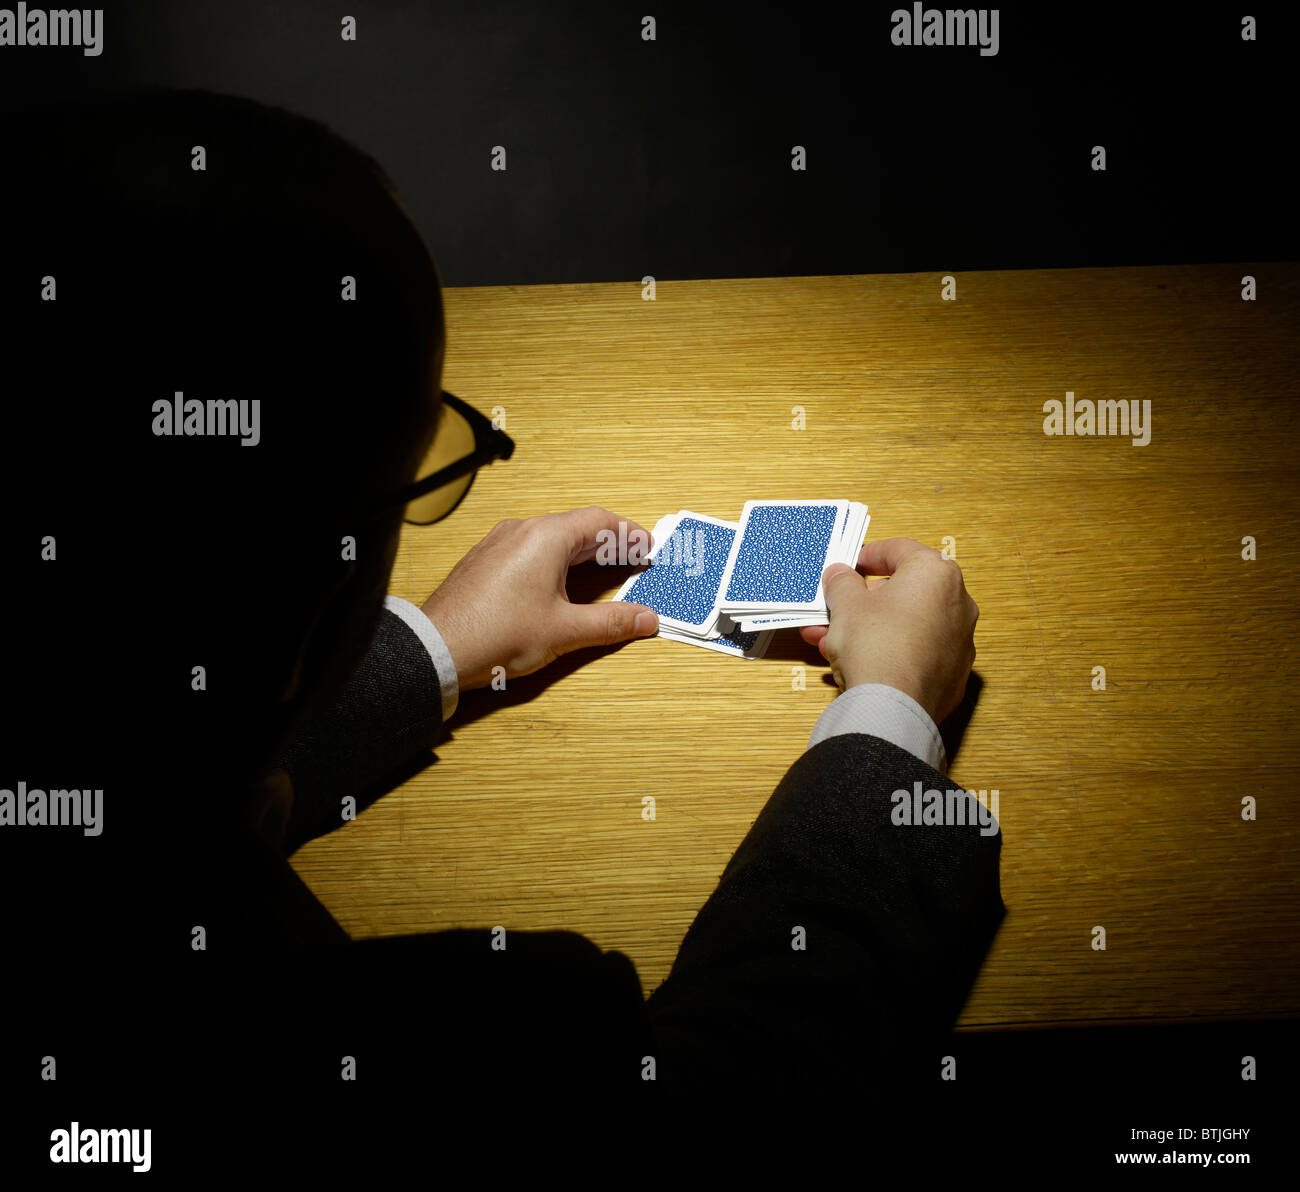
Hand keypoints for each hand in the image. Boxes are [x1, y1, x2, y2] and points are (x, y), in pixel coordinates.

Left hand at [419, 506, 657, 690]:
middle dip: (610, 544)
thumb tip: (644, 618)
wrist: (436, 648)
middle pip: (578, 527)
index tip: (649, 549)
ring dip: (582, 552)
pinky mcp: (485, 561)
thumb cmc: (493, 635)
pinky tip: (561, 583)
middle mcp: (521, 531)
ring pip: (552, 538)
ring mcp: (499, 544)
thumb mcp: (564, 631)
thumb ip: (611, 622)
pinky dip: (556, 560)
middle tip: (635, 561)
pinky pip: (530, 550)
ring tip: (605, 572)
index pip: (600, 522)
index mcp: (545, 537)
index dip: (630, 535)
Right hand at [799, 538, 977, 724]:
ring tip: (831, 641)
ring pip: (906, 625)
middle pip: (903, 592)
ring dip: (868, 629)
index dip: (867, 555)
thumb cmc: (875, 644)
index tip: (848, 567)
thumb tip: (841, 575)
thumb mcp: (846, 603)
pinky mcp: (952, 674)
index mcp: (937, 573)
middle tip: (835, 608)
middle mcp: (958, 603)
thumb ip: (842, 582)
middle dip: (862, 601)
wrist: (893, 707)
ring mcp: (959, 641)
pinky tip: (856, 663)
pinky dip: (889, 651)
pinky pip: (915, 652)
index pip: (899, 550)